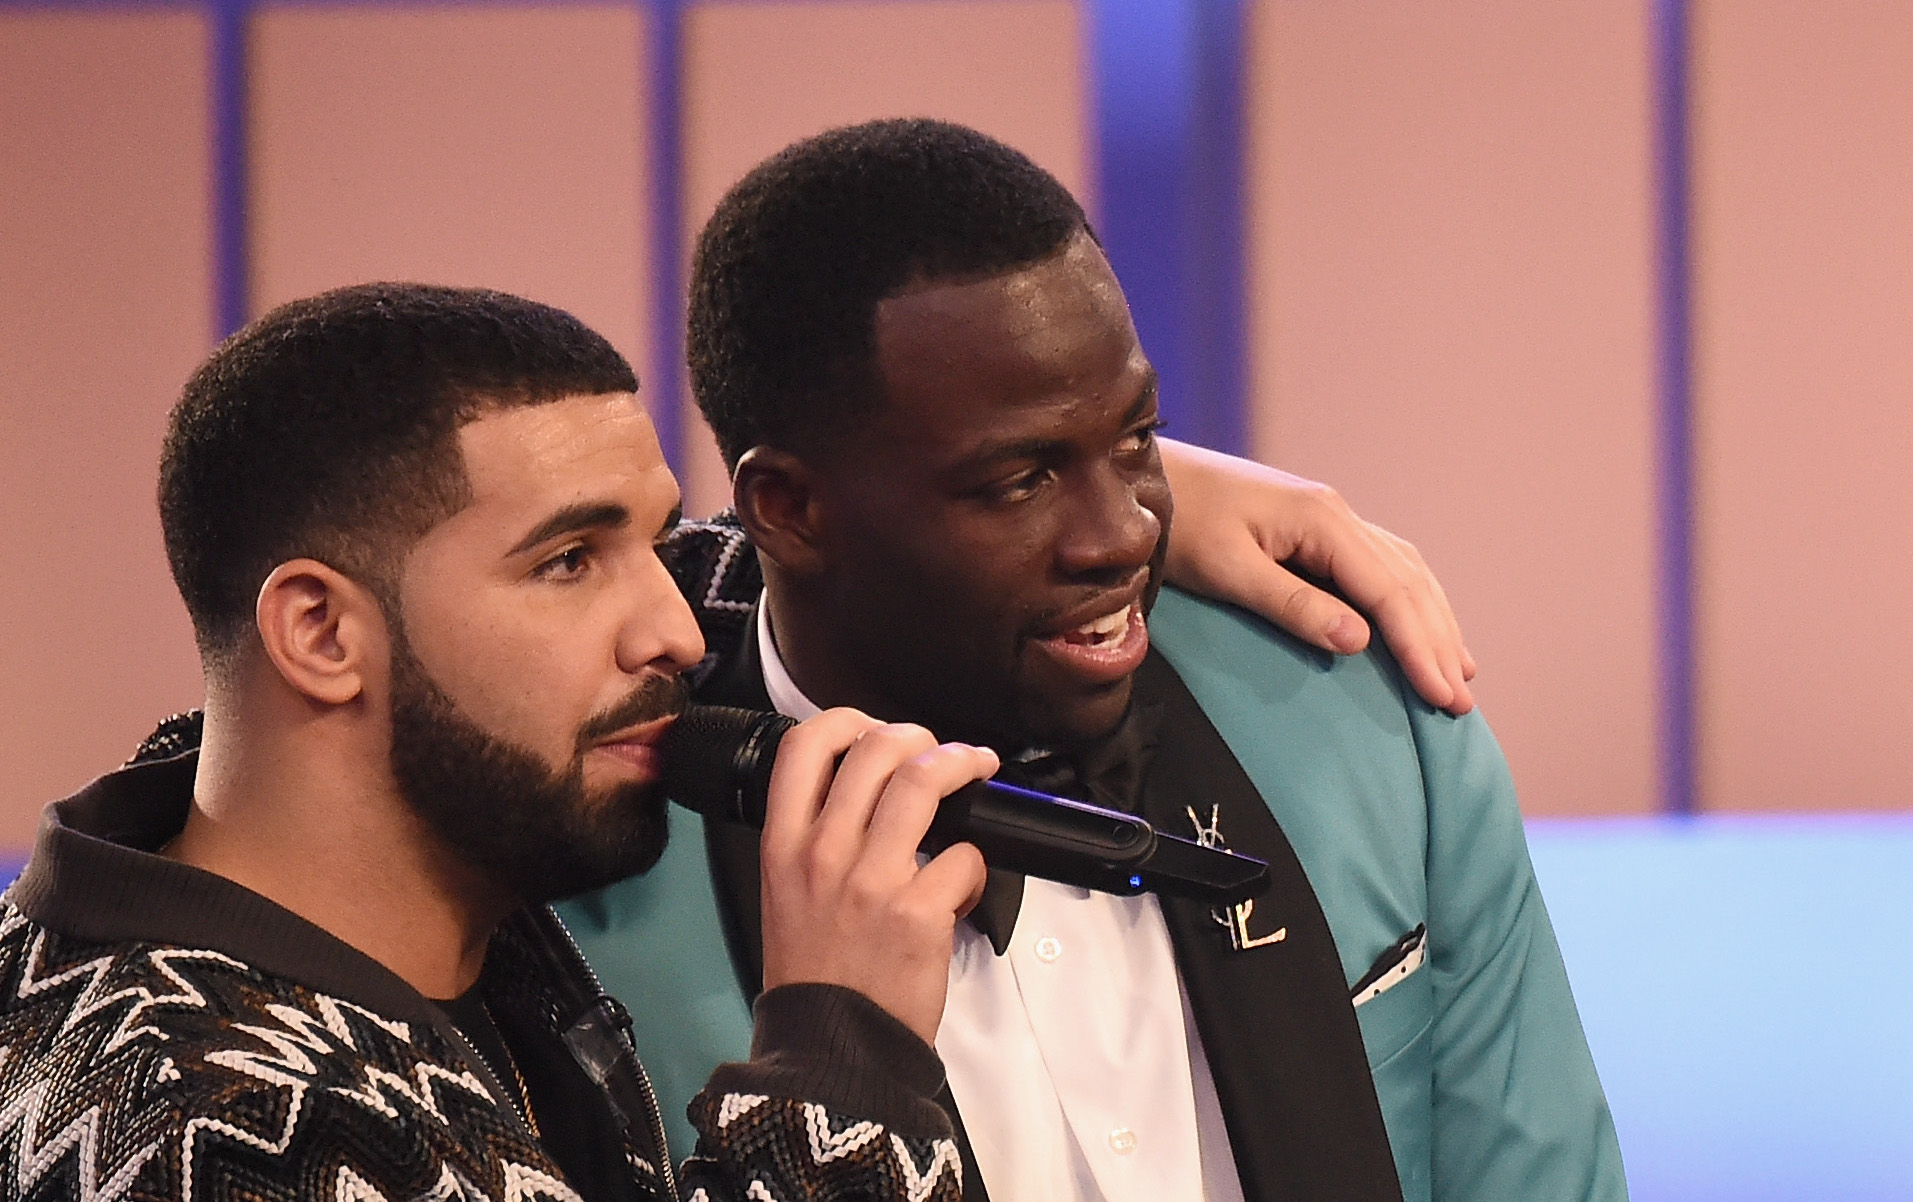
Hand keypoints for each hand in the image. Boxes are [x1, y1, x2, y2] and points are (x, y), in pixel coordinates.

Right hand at [758, 708, 995, 1044]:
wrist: (832, 1048)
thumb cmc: (815, 976)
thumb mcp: (785, 894)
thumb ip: (815, 837)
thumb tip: (867, 789)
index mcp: (783, 845)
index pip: (803, 746)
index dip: (846, 719)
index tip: (872, 729)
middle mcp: (823, 853)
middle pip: (875, 748)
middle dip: (919, 736)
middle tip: (937, 751)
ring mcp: (871, 880)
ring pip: (923, 780)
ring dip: (961, 763)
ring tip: (975, 769)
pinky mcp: (918, 912)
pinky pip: (964, 855)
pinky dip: (976, 861)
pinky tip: (965, 882)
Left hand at [1158, 438, 1477, 714]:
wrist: (1147, 478)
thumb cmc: (1179, 525)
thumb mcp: (1228, 570)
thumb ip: (1292, 604)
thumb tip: (1359, 642)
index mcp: (1322, 521)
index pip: (1389, 591)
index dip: (1418, 646)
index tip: (1443, 695)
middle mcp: (1338, 515)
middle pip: (1407, 582)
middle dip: (1437, 642)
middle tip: (1461, 701)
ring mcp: (1329, 517)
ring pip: (1403, 571)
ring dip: (1433, 620)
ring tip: (1458, 669)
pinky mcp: (1314, 527)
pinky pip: (1381, 565)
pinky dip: (1408, 599)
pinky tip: (1418, 622)